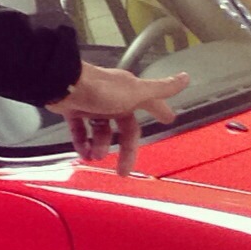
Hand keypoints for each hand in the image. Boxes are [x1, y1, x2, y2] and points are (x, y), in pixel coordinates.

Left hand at [53, 60, 190, 174]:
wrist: (64, 84)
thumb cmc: (102, 90)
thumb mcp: (136, 92)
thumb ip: (161, 89)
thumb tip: (187, 78)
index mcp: (130, 93)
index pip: (150, 105)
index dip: (159, 112)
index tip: (168, 119)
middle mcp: (113, 98)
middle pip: (124, 129)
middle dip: (125, 151)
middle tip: (124, 171)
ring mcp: (92, 104)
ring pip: (101, 131)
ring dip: (100, 147)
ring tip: (96, 156)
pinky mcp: (74, 109)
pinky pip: (81, 131)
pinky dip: (83, 143)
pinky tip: (84, 153)